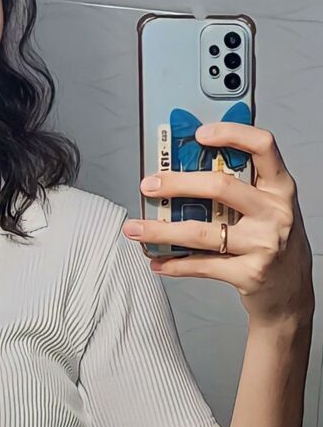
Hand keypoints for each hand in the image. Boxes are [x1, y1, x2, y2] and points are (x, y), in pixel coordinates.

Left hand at [122, 123, 314, 328]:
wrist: (291, 292)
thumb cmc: (271, 240)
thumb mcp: (267, 206)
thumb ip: (238, 187)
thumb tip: (181, 168)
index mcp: (280, 187)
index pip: (263, 146)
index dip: (231, 134)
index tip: (198, 134)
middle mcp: (275, 212)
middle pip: (220, 186)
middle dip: (176, 184)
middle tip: (148, 185)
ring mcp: (264, 244)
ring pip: (202, 232)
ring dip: (161, 230)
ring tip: (135, 229)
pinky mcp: (251, 273)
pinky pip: (203, 265)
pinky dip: (174, 263)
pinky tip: (158, 260)